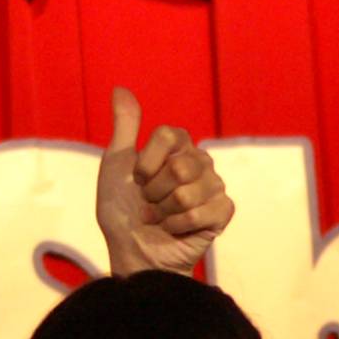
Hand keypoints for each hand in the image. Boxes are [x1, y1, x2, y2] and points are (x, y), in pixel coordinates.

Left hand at [96, 88, 233, 274]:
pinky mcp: (222, 212)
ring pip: (188, 193)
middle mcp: (200, 162)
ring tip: (160, 218)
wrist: (133, 250)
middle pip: (180, 166)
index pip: (168, 135)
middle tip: (149, 202)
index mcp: (179, 146)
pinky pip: (203, 212)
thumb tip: (119, 88)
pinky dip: (179, 225)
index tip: (137, 179)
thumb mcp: (116, 164)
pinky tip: (175, 229)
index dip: (147, 162)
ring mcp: (214, 187)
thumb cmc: (123, 209)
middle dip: (155, 192)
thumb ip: (125, 126)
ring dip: (164, 212)